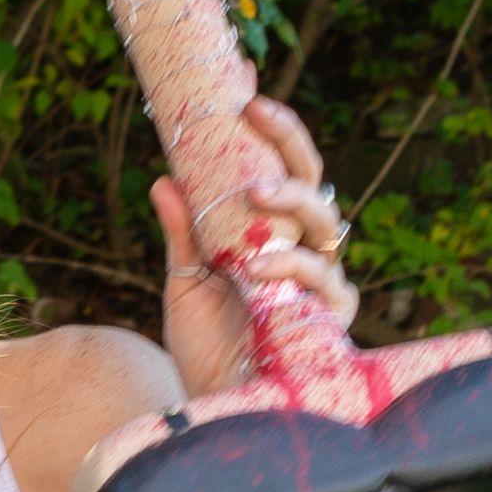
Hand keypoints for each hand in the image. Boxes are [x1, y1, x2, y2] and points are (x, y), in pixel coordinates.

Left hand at [153, 91, 355, 397]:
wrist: (217, 406)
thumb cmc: (207, 345)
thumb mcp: (185, 282)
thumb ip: (183, 232)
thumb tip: (163, 178)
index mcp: (272, 230)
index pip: (279, 166)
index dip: (270, 127)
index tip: (244, 85)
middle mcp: (303, 247)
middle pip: (312, 179)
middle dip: (287, 141)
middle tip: (254, 113)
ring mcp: (320, 279)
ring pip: (326, 220)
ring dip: (292, 199)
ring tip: (256, 194)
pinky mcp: (328, 317)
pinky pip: (324, 280)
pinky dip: (293, 265)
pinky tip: (262, 263)